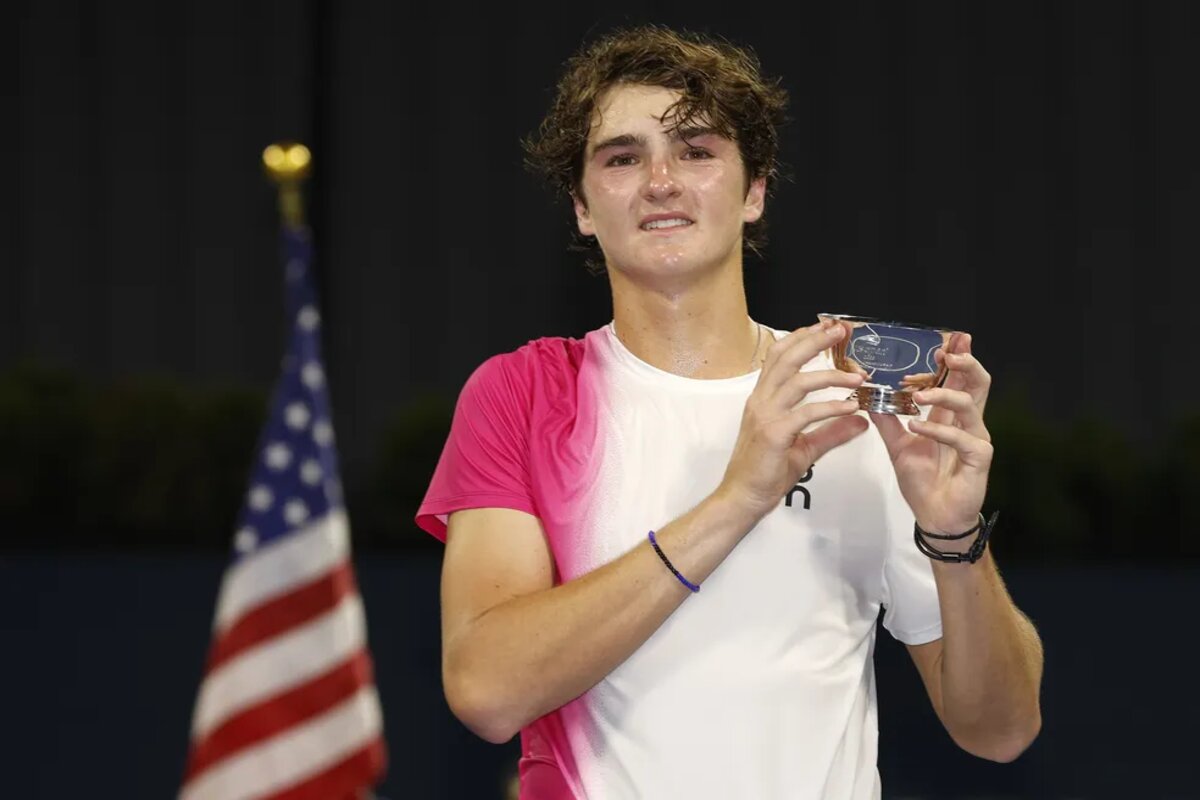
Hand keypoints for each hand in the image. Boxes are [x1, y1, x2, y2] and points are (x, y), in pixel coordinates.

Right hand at [719, 321, 868, 518]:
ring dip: (831, 374)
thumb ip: (832, 431)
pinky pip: (807, 414)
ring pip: (798, 381)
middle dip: (816, 340)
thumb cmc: (765, 472)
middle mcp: (761, 401)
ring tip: (857, 376)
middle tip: (842, 330)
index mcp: (763, 398)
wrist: (743, 497)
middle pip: (787, 357)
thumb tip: (860, 421)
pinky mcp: (774, 434)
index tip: (827, 327)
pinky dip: (831, 408)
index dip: (803, 337)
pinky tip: (851, 408)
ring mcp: (765, 416)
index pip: (780, 356)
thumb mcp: (804, 447)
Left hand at [870, 333, 993, 542]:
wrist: (934, 516)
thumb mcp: (898, 445)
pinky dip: (938, 429)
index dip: (956, 358)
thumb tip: (867, 395)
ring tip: (917, 395)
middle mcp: (968, 422)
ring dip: (943, 394)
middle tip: (946, 352)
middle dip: (965, 362)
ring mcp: (976, 438)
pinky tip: (916, 427)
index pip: (959, 378)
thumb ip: (887, 419)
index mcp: (950, 415)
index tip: (941, 341)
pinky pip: (962, 437)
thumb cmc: (923, 480)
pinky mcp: (979, 457)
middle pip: (978, 382)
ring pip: (969, 404)